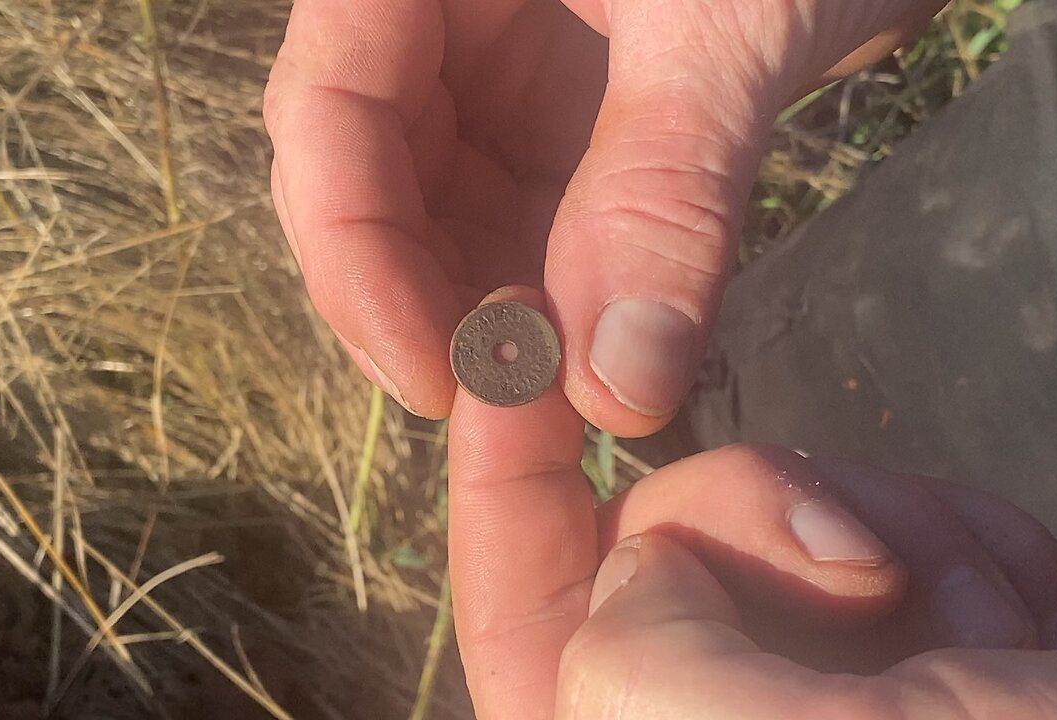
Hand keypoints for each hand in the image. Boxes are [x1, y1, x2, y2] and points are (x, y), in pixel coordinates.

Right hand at [265, 0, 946, 432]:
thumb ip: (662, 190)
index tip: (429, 379)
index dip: (354, 255)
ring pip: (438, 219)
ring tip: (552, 395)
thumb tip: (615, 390)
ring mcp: (494, 74)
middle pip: (362, 179)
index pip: (326, 109)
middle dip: (419, 299)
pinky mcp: (558, 123)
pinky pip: (519, 227)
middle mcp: (433, 19)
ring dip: (481, 315)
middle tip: (494, 407)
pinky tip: (591, 355)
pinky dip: (548, 300)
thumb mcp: (730, 23)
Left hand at [448, 289, 1056, 718]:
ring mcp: (842, 697)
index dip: (504, 479)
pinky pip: (921, 539)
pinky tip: (1044, 624)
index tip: (514, 354)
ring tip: (997, 629)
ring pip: (804, 521)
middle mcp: (724, 719)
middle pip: (672, 537)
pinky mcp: (948, 663)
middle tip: (868, 565)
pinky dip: (982, 548)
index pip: (520, 608)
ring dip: (904, 534)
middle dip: (765, 503)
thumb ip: (629, 643)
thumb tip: (649, 565)